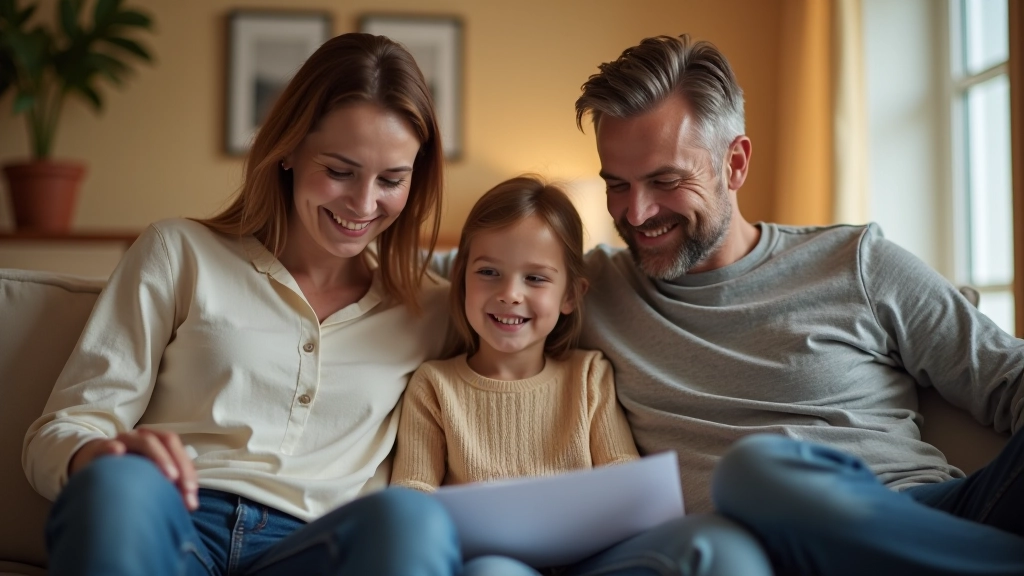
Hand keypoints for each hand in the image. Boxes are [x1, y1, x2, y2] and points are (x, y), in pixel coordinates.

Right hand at [69, 429, 198, 510]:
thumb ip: (171, 487)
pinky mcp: (100, 448)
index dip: (188, 470)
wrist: (93, 463)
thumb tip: (191, 504)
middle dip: (179, 463)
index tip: (191, 495)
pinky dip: (113, 448)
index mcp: (159, 442)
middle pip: (166, 441)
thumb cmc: (130, 473)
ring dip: (158, 456)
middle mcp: (143, 438)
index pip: (178, 450)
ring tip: (169, 476)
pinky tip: (118, 453)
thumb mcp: (151, 478)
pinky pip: (107, 445)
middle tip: (184, 487)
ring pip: (143, 441)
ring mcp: (123, 440)